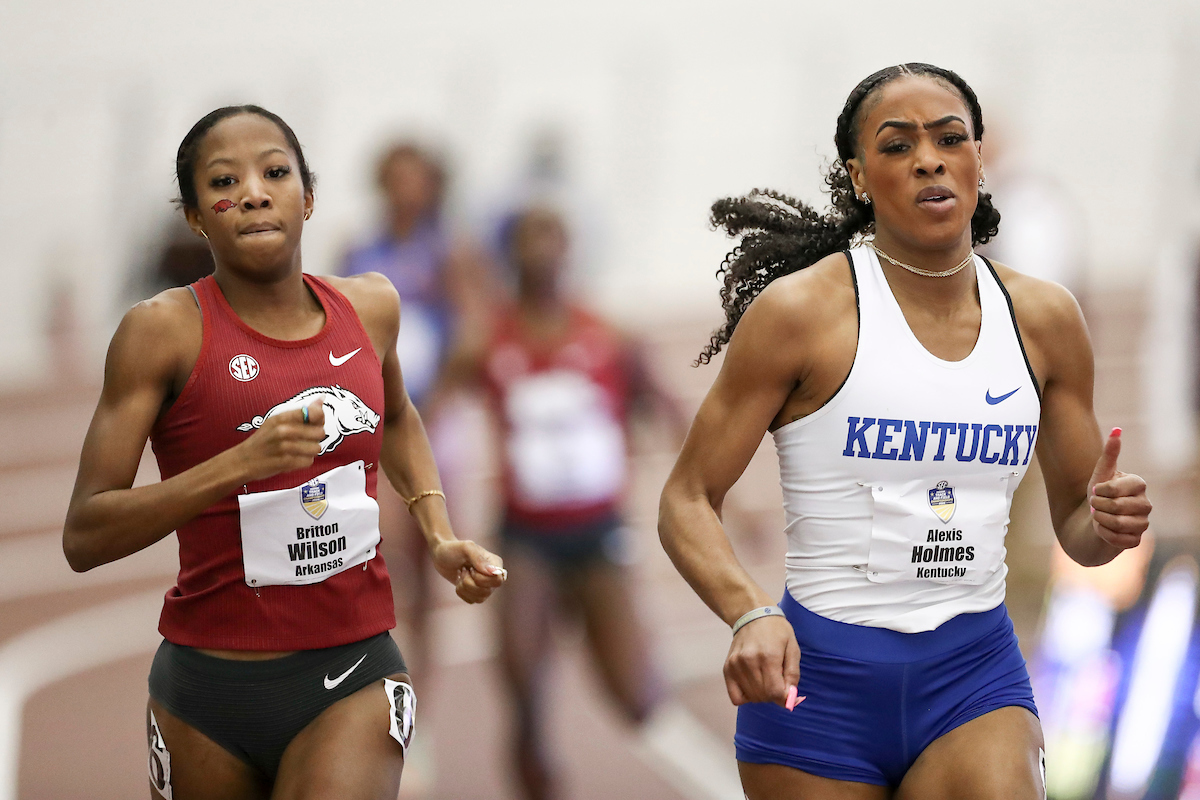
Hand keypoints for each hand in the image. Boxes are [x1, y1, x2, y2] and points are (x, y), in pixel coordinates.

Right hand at [234, 400, 326, 481]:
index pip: (316, 413)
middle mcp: (284, 430)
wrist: (243, 460)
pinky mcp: (285, 462)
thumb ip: (301, 412)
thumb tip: (322, 399)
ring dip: (309, 452)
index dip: (320, 420)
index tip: (313, 424)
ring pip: (316, 448)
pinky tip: (293, 459)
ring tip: (298, 451)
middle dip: (315, 438)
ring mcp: (284, 446)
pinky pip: (308, 461)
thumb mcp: (277, 420)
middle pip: (320, 432)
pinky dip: (303, 462)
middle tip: (304, 440)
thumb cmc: (263, 440)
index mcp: (282, 417)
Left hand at [429, 539, 506, 603]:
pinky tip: (459, 581)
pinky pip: (472, 601)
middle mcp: (493, 575)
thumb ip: (479, 559)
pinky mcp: (476, 593)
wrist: (441, 555)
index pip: (498, 580)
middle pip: (488, 591)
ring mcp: (486, 585)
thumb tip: (494, 572)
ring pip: (480, 598)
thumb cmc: (454, 549)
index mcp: (495, 563)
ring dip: (464, 587)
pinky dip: (461, 592)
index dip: (481, 579)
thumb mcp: (466, 548)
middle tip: (463, 570)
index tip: (470, 568)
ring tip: (460, 574)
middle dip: (469, 583)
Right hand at [723, 615, 799, 706]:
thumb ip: (793, 675)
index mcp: (769, 656)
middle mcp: (749, 662)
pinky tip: (752, 685)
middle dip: (774, 695)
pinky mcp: (727, 668)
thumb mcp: (793, 649)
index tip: (787, 691)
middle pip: (763, 696)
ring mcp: (736, 665)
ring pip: (751, 697)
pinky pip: (735, 697)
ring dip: (761, 695)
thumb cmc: (777, 631)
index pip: (774, 693)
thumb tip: (790, 699)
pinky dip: (746, 697)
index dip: (783, 698)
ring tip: (765, 679)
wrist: (752, 615)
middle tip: (777, 681)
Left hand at [1089, 428, 1150, 550]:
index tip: (1095, 491)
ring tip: (1098, 516)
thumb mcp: (1101, 473)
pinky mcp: (1136, 540)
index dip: (1098, 491)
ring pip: (1117, 524)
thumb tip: (1116, 429)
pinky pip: (1117, 540)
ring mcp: (1144, 523)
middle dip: (1096, 506)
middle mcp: (1146, 504)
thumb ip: (1109, 454)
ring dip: (1099, 520)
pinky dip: (1103, 535)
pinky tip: (1103, 529)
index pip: (1113, 489)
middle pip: (1114, 507)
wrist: (1096, 519)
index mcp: (1139, 484)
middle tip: (1095, 505)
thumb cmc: (1099, 493)